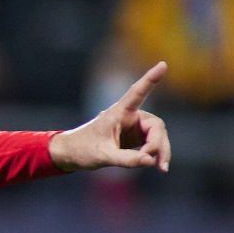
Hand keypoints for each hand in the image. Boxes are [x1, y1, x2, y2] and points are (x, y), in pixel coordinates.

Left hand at [49, 62, 171, 172]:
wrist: (70, 154)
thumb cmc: (82, 150)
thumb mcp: (103, 157)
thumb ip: (126, 159)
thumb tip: (150, 160)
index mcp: (118, 112)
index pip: (137, 93)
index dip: (150, 79)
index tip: (163, 64)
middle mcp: (129, 116)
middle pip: (156, 126)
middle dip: (160, 144)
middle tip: (159, 165)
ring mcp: (133, 126)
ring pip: (157, 135)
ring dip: (160, 150)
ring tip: (161, 168)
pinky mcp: (134, 137)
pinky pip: (151, 142)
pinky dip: (155, 154)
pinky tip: (157, 165)